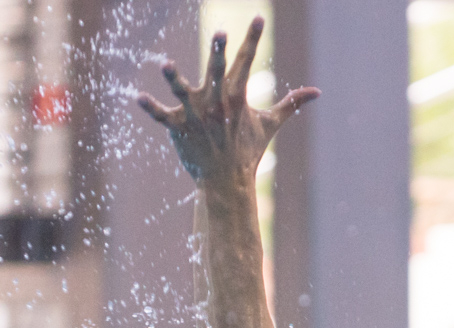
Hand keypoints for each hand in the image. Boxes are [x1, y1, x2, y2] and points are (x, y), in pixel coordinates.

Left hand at [137, 17, 318, 186]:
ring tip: (166, 65)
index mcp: (236, 97)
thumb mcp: (270, 125)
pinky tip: (137, 96)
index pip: (246, 62)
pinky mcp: (178, 129)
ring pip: (182, 92)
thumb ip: (291, 104)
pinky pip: (161, 116)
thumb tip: (317, 92)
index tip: (257, 18)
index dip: (252, 39)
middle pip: (217, 72)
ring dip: (174, 79)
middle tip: (220, 33)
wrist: (227, 183)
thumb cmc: (247, 151)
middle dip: (219, 53)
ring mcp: (195, 116)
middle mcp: (216, 103)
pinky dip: (149, 107)